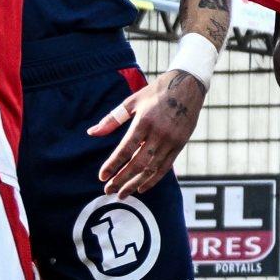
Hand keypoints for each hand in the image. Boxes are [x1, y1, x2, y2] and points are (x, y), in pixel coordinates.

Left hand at [89, 67, 204, 195]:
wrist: (188, 85)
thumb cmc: (157, 92)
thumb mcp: (132, 101)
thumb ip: (112, 119)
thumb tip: (92, 132)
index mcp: (144, 121)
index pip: (126, 149)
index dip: (113, 165)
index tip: (102, 176)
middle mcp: (159, 133)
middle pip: (138, 163)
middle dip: (122, 179)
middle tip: (108, 190)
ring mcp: (171, 140)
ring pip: (152, 168)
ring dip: (136, 183)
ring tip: (123, 194)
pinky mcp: (180, 144)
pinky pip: (166, 167)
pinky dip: (153, 179)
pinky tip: (142, 187)